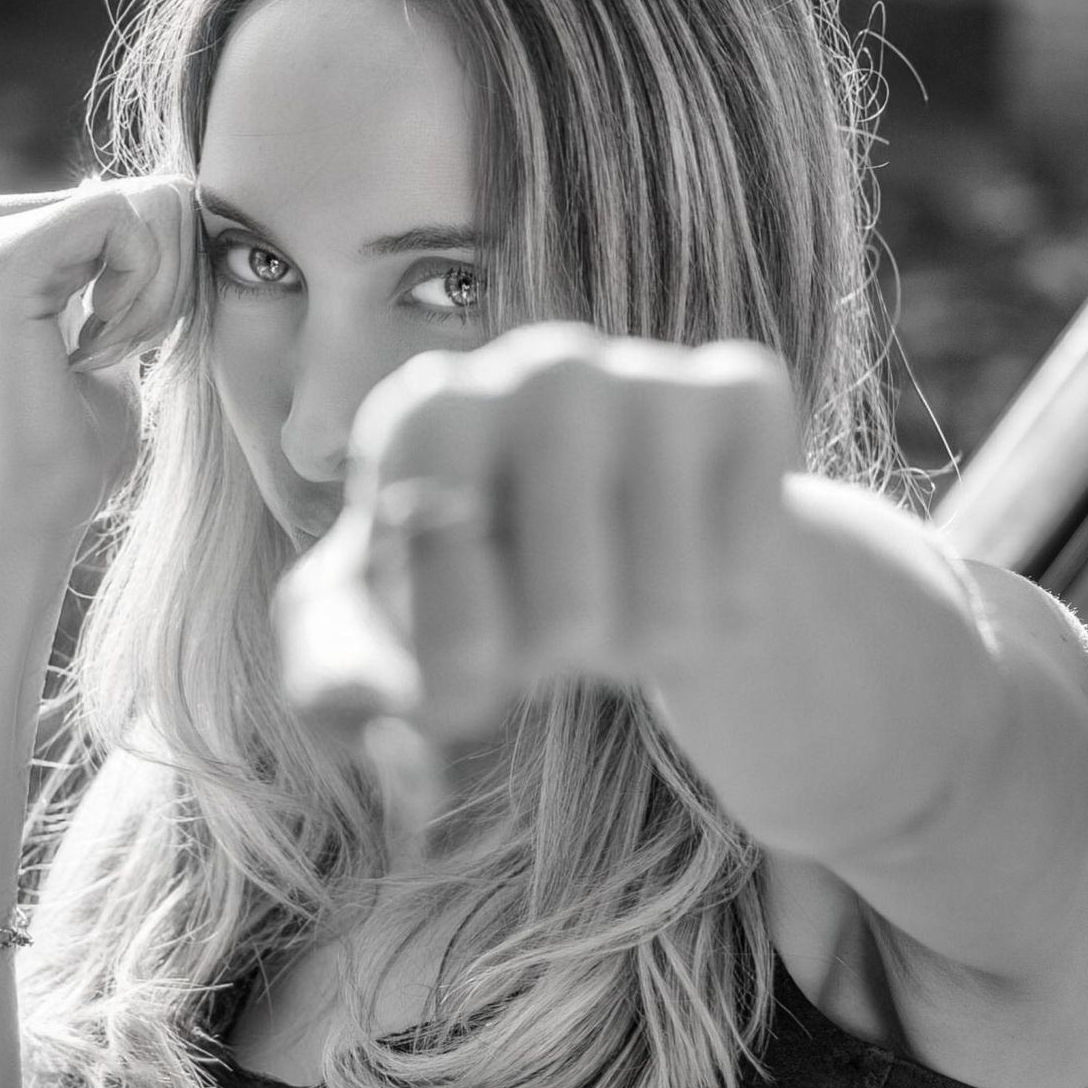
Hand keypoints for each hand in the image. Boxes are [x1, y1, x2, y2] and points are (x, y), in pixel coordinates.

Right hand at [0, 177, 196, 548]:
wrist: (33, 507)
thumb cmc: (83, 441)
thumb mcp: (129, 331)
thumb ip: (141, 269)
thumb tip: (167, 198)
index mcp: (26, 233)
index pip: (154, 198)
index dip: (181, 271)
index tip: (137, 339)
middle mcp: (1, 223)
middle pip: (157, 192)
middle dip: (176, 278)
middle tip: (128, 349)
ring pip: (146, 203)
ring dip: (160, 292)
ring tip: (108, 353)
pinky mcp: (4, 259)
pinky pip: (119, 219)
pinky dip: (142, 287)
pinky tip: (100, 343)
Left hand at [275, 324, 800, 741]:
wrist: (639, 547)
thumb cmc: (493, 591)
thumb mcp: (385, 641)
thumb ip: (340, 681)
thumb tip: (405, 721)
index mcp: (426, 414)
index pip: (440, 579)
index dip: (458, 664)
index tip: (469, 672)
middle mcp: (537, 366)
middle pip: (566, 620)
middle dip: (565, 667)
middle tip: (562, 632)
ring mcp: (648, 372)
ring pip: (667, 613)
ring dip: (648, 653)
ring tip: (628, 606)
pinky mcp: (748, 392)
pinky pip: (747, 579)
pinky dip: (726, 617)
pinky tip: (699, 569)